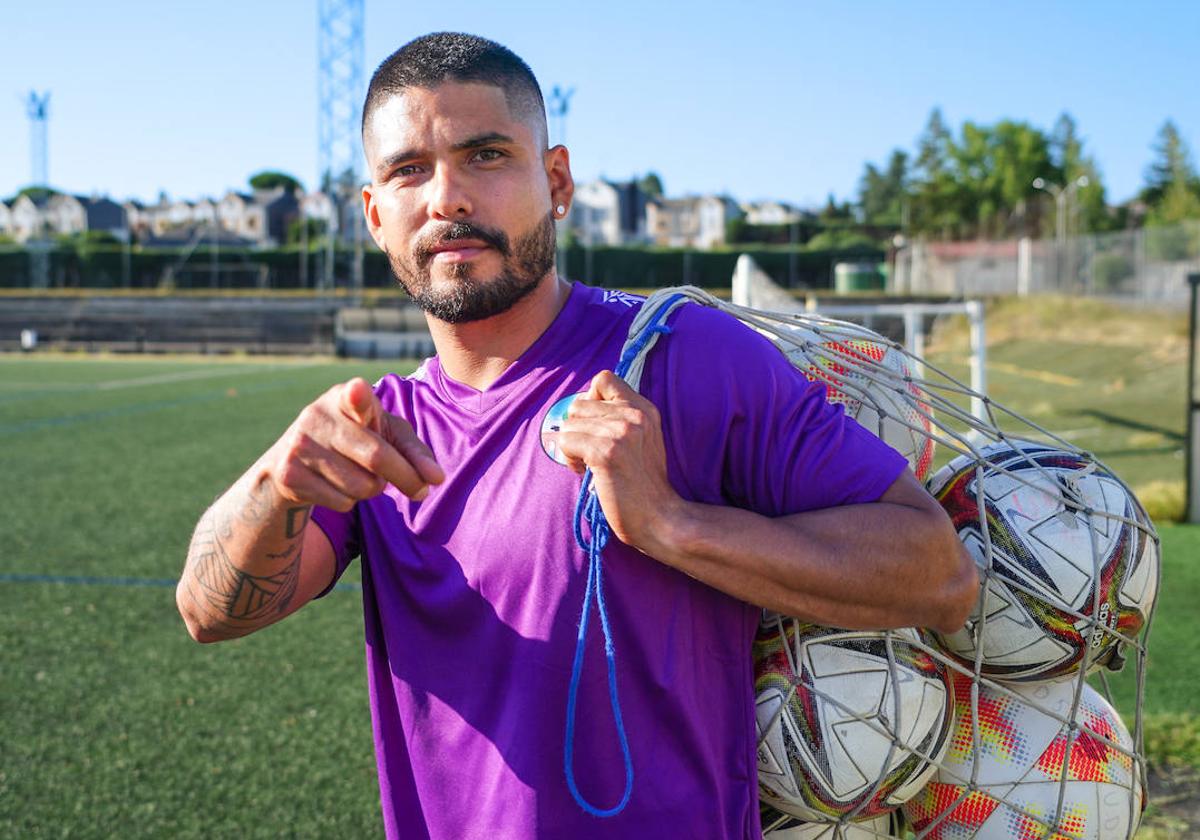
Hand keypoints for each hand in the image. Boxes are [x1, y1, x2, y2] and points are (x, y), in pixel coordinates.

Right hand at [265, 378, 443, 510]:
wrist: (291, 459)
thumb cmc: (355, 440)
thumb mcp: (385, 434)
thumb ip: (414, 451)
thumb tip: (436, 479)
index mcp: (346, 397)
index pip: (354, 396)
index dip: (358, 396)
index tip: (358, 390)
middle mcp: (319, 415)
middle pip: (377, 457)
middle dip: (406, 478)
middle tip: (420, 490)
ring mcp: (300, 445)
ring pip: (362, 486)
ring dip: (373, 489)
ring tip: (360, 475)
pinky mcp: (288, 475)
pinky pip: (343, 503)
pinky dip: (351, 501)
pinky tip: (337, 485)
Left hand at [556, 371, 685, 554]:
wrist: (660, 518)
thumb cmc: (644, 484)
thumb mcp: (643, 439)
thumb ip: (620, 418)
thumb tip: (579, 405)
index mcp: (644, 408)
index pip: (604, 379)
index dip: (590, 400)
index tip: (595, 426)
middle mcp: (634, 415)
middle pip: (579, 404)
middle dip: (577, 429)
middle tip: (590, 453)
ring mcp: (621, 432)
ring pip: (569, 424)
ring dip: (572, 446)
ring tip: (589, 465)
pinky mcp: (606, 452)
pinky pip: (566, 442)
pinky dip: (569, 459)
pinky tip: (584, 472)